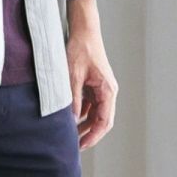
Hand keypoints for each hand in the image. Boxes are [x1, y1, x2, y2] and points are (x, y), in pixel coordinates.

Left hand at [65, 0, 116, 149]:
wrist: (83, 31)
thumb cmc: (81, 49)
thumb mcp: (73, 76)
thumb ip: (73, 99)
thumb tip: (70, 120)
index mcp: (108, 91)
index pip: (104, 121)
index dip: (93, 136)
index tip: (81, 145)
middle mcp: (107, 92)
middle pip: (101, 120)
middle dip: (89, 133)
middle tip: (74, 145)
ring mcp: (101, 89)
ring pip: (95, 113)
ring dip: (84, 124)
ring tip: (70, 135)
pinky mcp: (93, 85)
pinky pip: (89, 104)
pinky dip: (81, 113)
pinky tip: (69, 118)